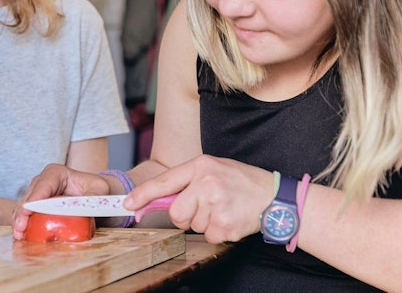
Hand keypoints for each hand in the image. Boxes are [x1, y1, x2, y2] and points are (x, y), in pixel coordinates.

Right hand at [11, 163, 111, 239]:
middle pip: (28, 198)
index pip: (42, 187)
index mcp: (56, 173)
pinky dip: (23, 226)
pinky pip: (26, 216)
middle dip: (22, 214)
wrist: (96, 197)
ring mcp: (37, 194)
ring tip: (19, 236)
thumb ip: (91, 198)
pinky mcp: (36, 207)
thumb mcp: (99, 191)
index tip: (27, 213)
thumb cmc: (97, 191)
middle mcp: (42, 181)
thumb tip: (82, 205)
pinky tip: (22, 236)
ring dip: (19, 222)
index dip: (33, 201)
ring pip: (23, 207)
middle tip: (19, 230)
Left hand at [124, 155, 275, 243]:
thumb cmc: (240, 181)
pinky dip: (217, 232)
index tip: (128, 205)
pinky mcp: (224, 225)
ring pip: (192, 226)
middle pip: (176, 212)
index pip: (164, 182)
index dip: (142, 195)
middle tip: (206, 207)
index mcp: (201, 165)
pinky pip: (207, 236)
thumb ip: (187, 181)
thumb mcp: (213, 169)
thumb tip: (158, 201)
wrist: (273, 196)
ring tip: (223, 209)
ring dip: (205, 223)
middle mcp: (206, 183)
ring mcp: (216, 205)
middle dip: (186, 216)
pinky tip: (230, 219)